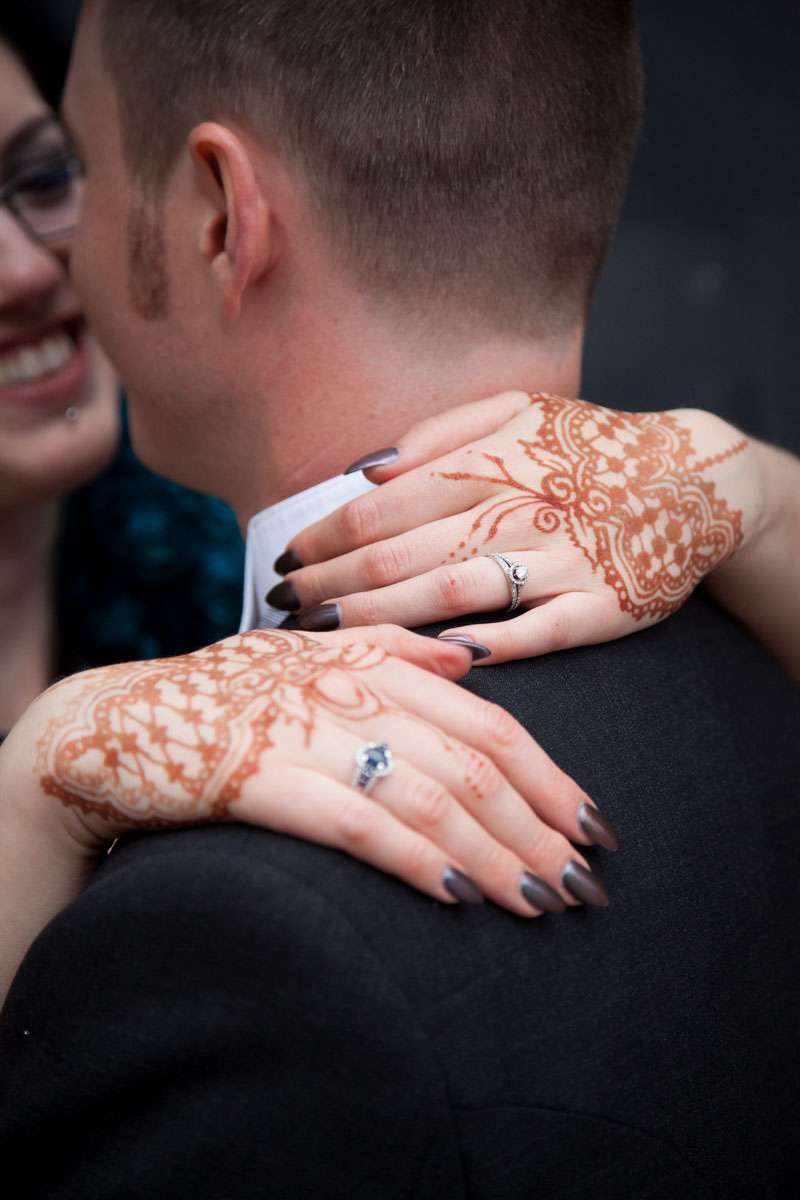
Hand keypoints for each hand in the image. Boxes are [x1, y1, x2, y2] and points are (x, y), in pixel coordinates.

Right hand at [2, 627, 614, 937]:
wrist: (117, 722)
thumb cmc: (226, 694)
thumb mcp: (309, 655)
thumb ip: (394, 648)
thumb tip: (472, 659)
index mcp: (375, 659)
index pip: (491, 720)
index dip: (552, 776)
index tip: (595, 826)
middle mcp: (351, 687)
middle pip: (474, 763)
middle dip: (541, 828)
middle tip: (585, 882)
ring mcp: (307, 730)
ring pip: (430, 796)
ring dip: (495, 855)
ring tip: (541, 903)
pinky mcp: (262, 777)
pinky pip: (358, 823)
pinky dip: (417, 860)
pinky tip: (459, 898)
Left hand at [275, 392, 766, 661]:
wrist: (694, 478)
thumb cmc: (589, 446)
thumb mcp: (517, 409)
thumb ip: (437, 433)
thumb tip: (364, 470)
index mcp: (487, 461)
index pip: (378, 508)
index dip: (320, 538)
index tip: (283, 560)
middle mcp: (515, 510)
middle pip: (397, 556)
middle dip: (327, 585)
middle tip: (280, 607)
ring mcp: (558, 562)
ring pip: (446, 594)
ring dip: (376, 618)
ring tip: (322, 635)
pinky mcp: (597, 608)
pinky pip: (529, 634)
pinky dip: (479, 646)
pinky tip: (426, 658)